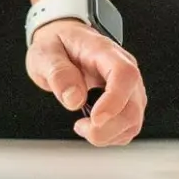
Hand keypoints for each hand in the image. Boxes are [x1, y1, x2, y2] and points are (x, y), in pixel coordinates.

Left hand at [26, 19, 145, 146]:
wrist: (65, 43)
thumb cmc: (58, 46)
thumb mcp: (45, 54)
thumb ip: (58, 73)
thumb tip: (74, 99)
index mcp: (105, 52)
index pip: (124, 74)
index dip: (114, 100)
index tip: (95, 118)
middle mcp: (124, 69)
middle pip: (132, 106)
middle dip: (107, 128)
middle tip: (79, 127)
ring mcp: (129, 88)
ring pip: (133, 121)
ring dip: (108, 134)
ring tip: (82, 125)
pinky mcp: (127, 103)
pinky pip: (127, 128)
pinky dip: (110, 136)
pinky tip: (92, 127)